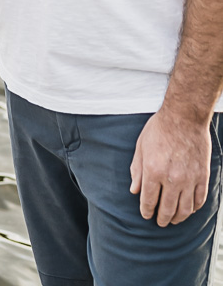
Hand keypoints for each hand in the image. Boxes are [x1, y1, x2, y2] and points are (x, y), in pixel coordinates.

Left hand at [129, 107, 212, 224]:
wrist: (184, 116)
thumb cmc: (160, 128)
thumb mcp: (141, 146)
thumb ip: (137, 170)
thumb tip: (134, 190)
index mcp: (153, 171)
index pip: (149, 201)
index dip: (146, 211)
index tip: (146, 214)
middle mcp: (172, 179)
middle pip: (167, 209)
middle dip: (162, 218)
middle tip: (160, 222)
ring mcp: (189, 179)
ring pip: (185, 210)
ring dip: (178, 218)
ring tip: (173, 220)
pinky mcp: (202, 177)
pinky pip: (199, 200)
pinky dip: (193, 208)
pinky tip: (188, 209)